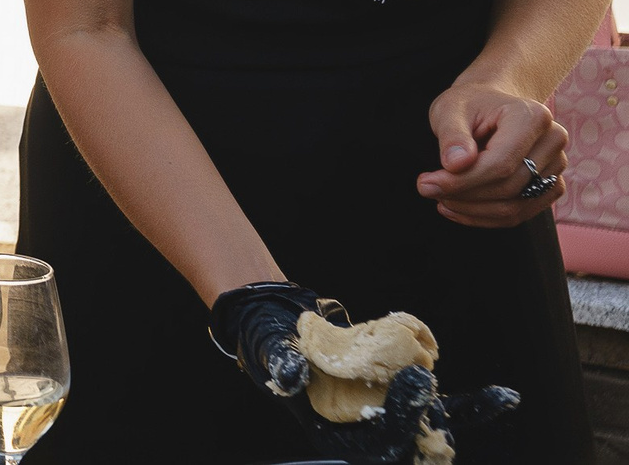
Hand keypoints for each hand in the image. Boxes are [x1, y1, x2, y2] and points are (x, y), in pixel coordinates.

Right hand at [208, 284, 520, 462]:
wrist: (283, 330)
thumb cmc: (270, 343)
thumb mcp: (267, 349)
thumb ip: (279, 362)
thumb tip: (293, 377)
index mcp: (334, 436)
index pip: (378, 443)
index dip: (400, 418)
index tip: (414, 378)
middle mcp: (368, 435)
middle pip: (412, 441)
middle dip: (426, 416)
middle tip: (424, 377)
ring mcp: (391, 418)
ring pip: (436, 427)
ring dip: (465, 414)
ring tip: (499, 397)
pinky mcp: (405, 398)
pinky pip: (445, 409)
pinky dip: (473, 406)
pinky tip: (505, 397)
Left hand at [422, 80, 568, 226]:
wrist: (491, 105)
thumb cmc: (469, 105)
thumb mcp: (450, 109)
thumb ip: (452, 135)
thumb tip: (456, 165)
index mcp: (533, 117)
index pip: (501, 163)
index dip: (462, 181)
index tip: (426, 184)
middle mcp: (553, 141)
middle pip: (509, 186)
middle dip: (464, 195)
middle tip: (428, 189)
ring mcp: (557, 166)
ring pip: (515, 206)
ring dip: (473, 210)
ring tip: (441, 199)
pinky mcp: (551, 186)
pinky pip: (521, 212)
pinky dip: (487, 217)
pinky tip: (458, 208)